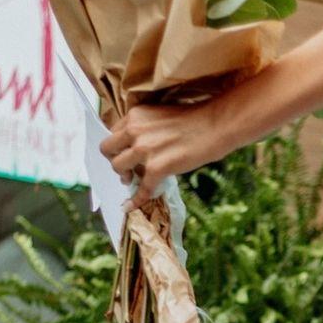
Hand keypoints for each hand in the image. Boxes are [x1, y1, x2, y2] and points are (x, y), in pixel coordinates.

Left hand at [101, 89, 240, 190]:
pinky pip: (141, 188)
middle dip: (113, 160)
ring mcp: (145, 150)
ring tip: (134, 180)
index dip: (118, 146)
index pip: (112, 133)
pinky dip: (136, 200)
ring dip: (124, 176)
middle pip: (107, 149)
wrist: (215, 126)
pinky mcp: (157, 168)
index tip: (124, 154)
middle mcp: (135, 131)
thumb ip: (144, 129)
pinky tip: (132, 206)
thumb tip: (137, 148)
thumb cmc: (195, 121)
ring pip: (118, 168)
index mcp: (135, 116)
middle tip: (125, 168)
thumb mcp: (160, 116)